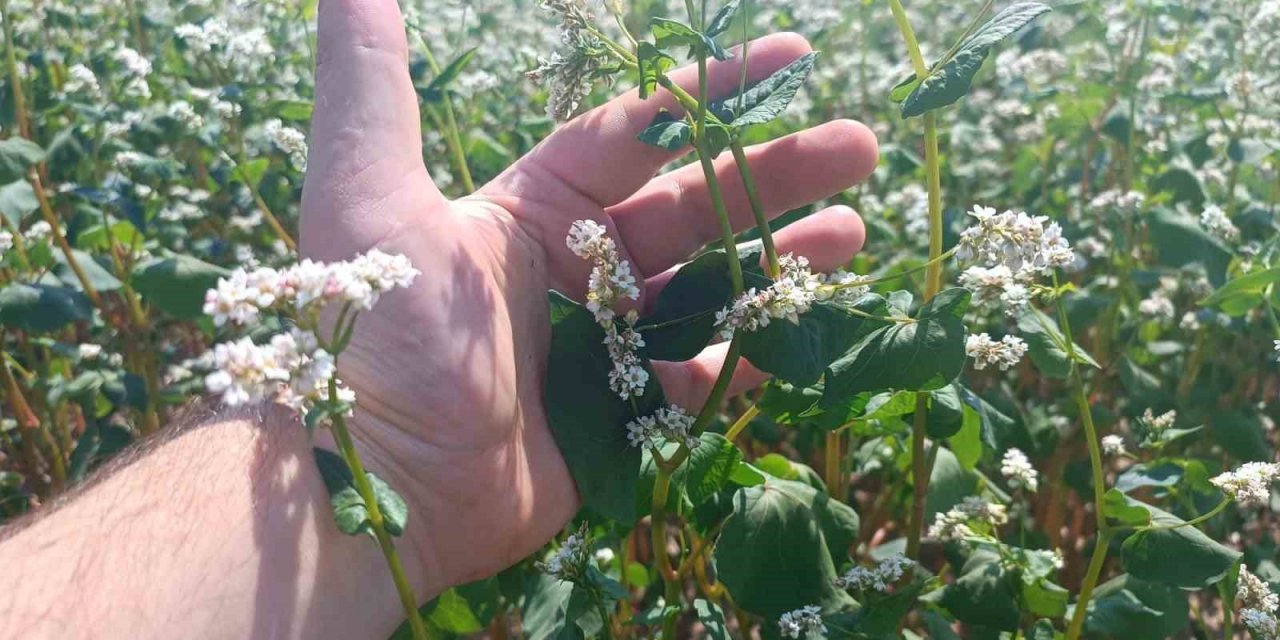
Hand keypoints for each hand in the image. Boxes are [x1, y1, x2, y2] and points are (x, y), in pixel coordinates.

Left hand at [301, 0, 878, 596]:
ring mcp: (600, 347)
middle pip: (693, 207)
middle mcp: (573, 270)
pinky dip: (743, 356)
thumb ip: (370, 83)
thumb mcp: (366, 194)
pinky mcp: (616, 418)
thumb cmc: (367, 333)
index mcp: (529, 211)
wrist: (366, 487)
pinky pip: (696, 379)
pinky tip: (794, 329)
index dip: (709, 92)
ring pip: (708, 290)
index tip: (791, 54)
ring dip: (780, 260)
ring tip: (851, 235)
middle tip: (860, 148)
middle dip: (776, 175)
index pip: (635, 132)